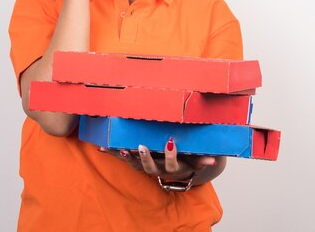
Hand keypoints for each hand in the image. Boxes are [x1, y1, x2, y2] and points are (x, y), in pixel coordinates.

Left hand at [99, 138, 219, 181]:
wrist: (174, 170)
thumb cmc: (185, 160)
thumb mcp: (195, 160)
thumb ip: (202, 160)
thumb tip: (213, 160)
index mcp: (171, 167)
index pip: (171, 164)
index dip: (171, 155)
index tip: (171, 143)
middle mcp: (156, 169)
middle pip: (149, 167)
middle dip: (145, 157)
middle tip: (141, 146)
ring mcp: (144, 166)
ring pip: (133, 163)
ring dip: (126, 156)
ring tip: (119, 148)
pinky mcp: (135, 162)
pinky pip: (122, 158)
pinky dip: (111, 153)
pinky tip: (100, 147)